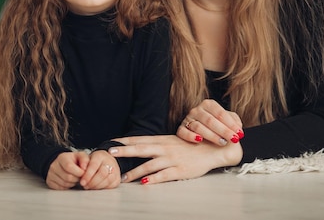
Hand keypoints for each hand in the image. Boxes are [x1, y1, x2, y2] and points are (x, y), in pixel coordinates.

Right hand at [46, 151, 88, 189]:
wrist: (61, 163)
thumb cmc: (73, 160)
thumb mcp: (80, 156)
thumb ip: (85, 160)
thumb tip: (85, 168)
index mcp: (62, 157)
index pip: (69, 167)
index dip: (78, 172)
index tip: (83, 173)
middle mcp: (54, 166)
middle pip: (68, 177)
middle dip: (77, 178)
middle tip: (79, 176)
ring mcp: (50, 174)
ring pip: (65, 184)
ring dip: (73, 183)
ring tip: (74, 178)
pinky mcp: (50, 182)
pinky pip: (61, 188)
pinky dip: (67, 187)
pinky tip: (69, 181)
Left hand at [79, 150, 120, 189]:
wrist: (104, 162)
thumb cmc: (93, 161)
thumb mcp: (86, 159)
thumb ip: (83, 164)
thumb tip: (81, 170)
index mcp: (100, 155)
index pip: (94, 165)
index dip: (88, 175)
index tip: (82, 182)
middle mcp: (110, 161)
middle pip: (102, 173)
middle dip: (92, 182)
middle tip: (85, 186)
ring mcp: (116, 170)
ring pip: (108, 180)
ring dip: (97, 186)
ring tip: (90, 187)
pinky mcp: (118, 178)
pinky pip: (111, 185)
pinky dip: (103, 188)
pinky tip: (97, 187)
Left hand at [109, 135, 241, 184]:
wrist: (212, 149)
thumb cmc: (190, 146)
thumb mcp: (172, 141)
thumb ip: (157, 144)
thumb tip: (140, 147)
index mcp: (162, 140)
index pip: (140, 139)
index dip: (125, 141)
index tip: (111, 142)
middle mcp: (165, 148)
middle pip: (141, 149)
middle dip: (125, 151)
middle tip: (111, 154)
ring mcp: (172, 159)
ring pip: (149, 165)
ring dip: (135, 172)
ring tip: (123, 178)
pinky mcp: (180, 170)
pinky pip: (164, 175)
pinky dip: (153, 179)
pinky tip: (145, 183)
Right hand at [177, 99, 243, 145]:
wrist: (201, 131)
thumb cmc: (216, 125)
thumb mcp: (226, 120)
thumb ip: (234, 121)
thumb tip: (238, 128)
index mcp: (208, 104)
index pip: (220, 114)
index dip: (231, 124)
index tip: (239, 134)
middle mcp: (197, 110)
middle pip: (210, 120)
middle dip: (224, 131)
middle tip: (233, 139)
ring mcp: (188, 119)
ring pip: (198, 127)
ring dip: (211, 135)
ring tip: (222, 142)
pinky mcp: (181, 129)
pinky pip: (184, 132)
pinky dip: (191, 136)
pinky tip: (199, 140)